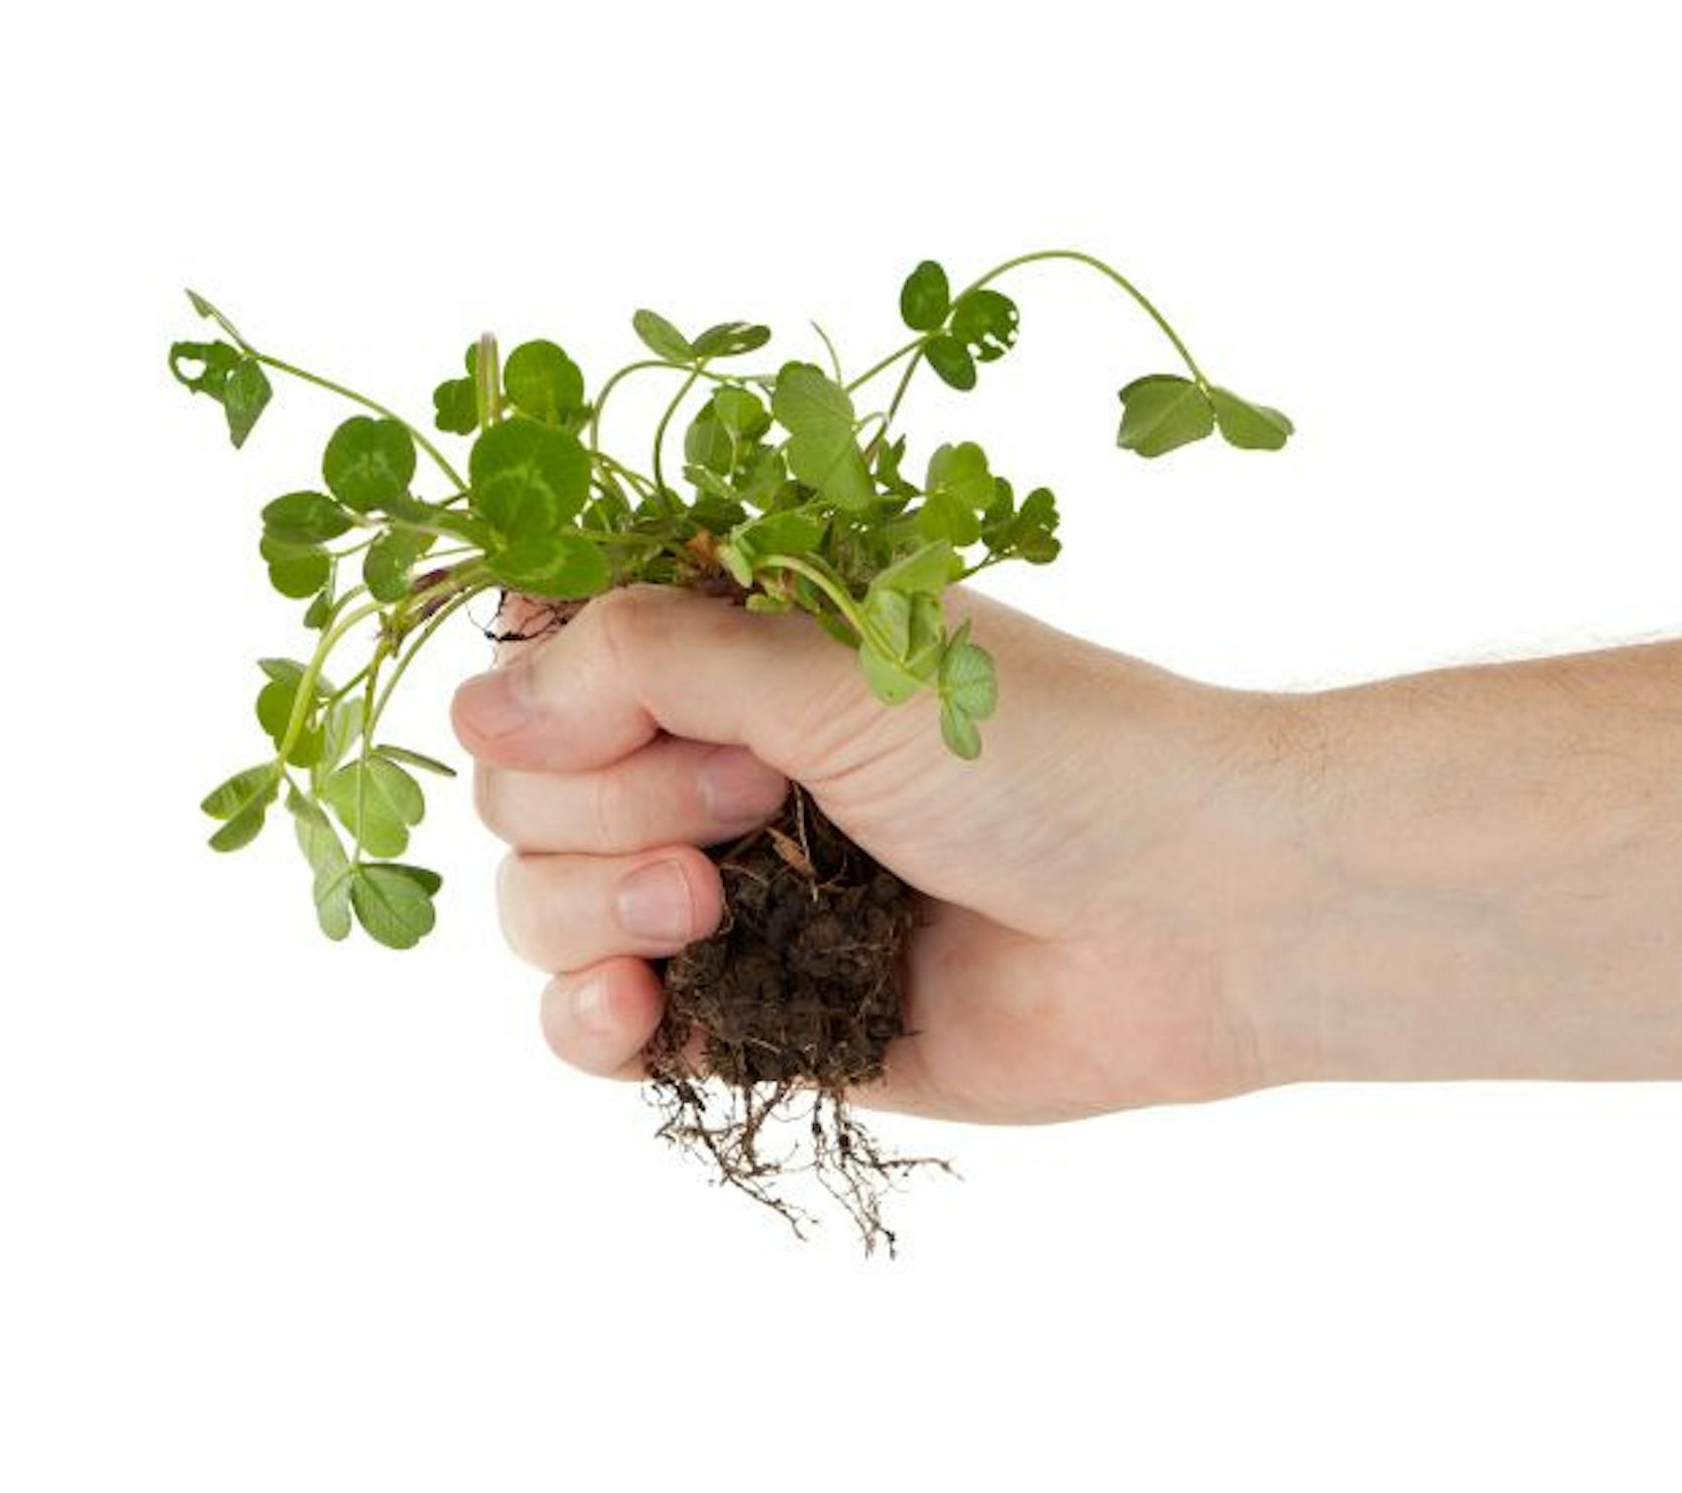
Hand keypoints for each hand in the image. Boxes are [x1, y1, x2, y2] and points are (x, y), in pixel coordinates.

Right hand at [449, 585, 1315, 1122]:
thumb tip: (478, 705)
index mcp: (741, 652)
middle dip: (596, 799)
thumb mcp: (841, 665)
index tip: (607, 705)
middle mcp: (720, 764)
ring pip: (541, 906)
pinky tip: (630, 1014)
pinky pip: (603, 1029)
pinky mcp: (760, 1016)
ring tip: (705, 903)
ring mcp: (733, 894)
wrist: (1203, 915)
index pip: (552, 655)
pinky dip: (586, 1021)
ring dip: (582, 905)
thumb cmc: (1049, 755)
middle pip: (524, 788)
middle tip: (748, 801)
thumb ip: (649, 662)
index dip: (543, 688)